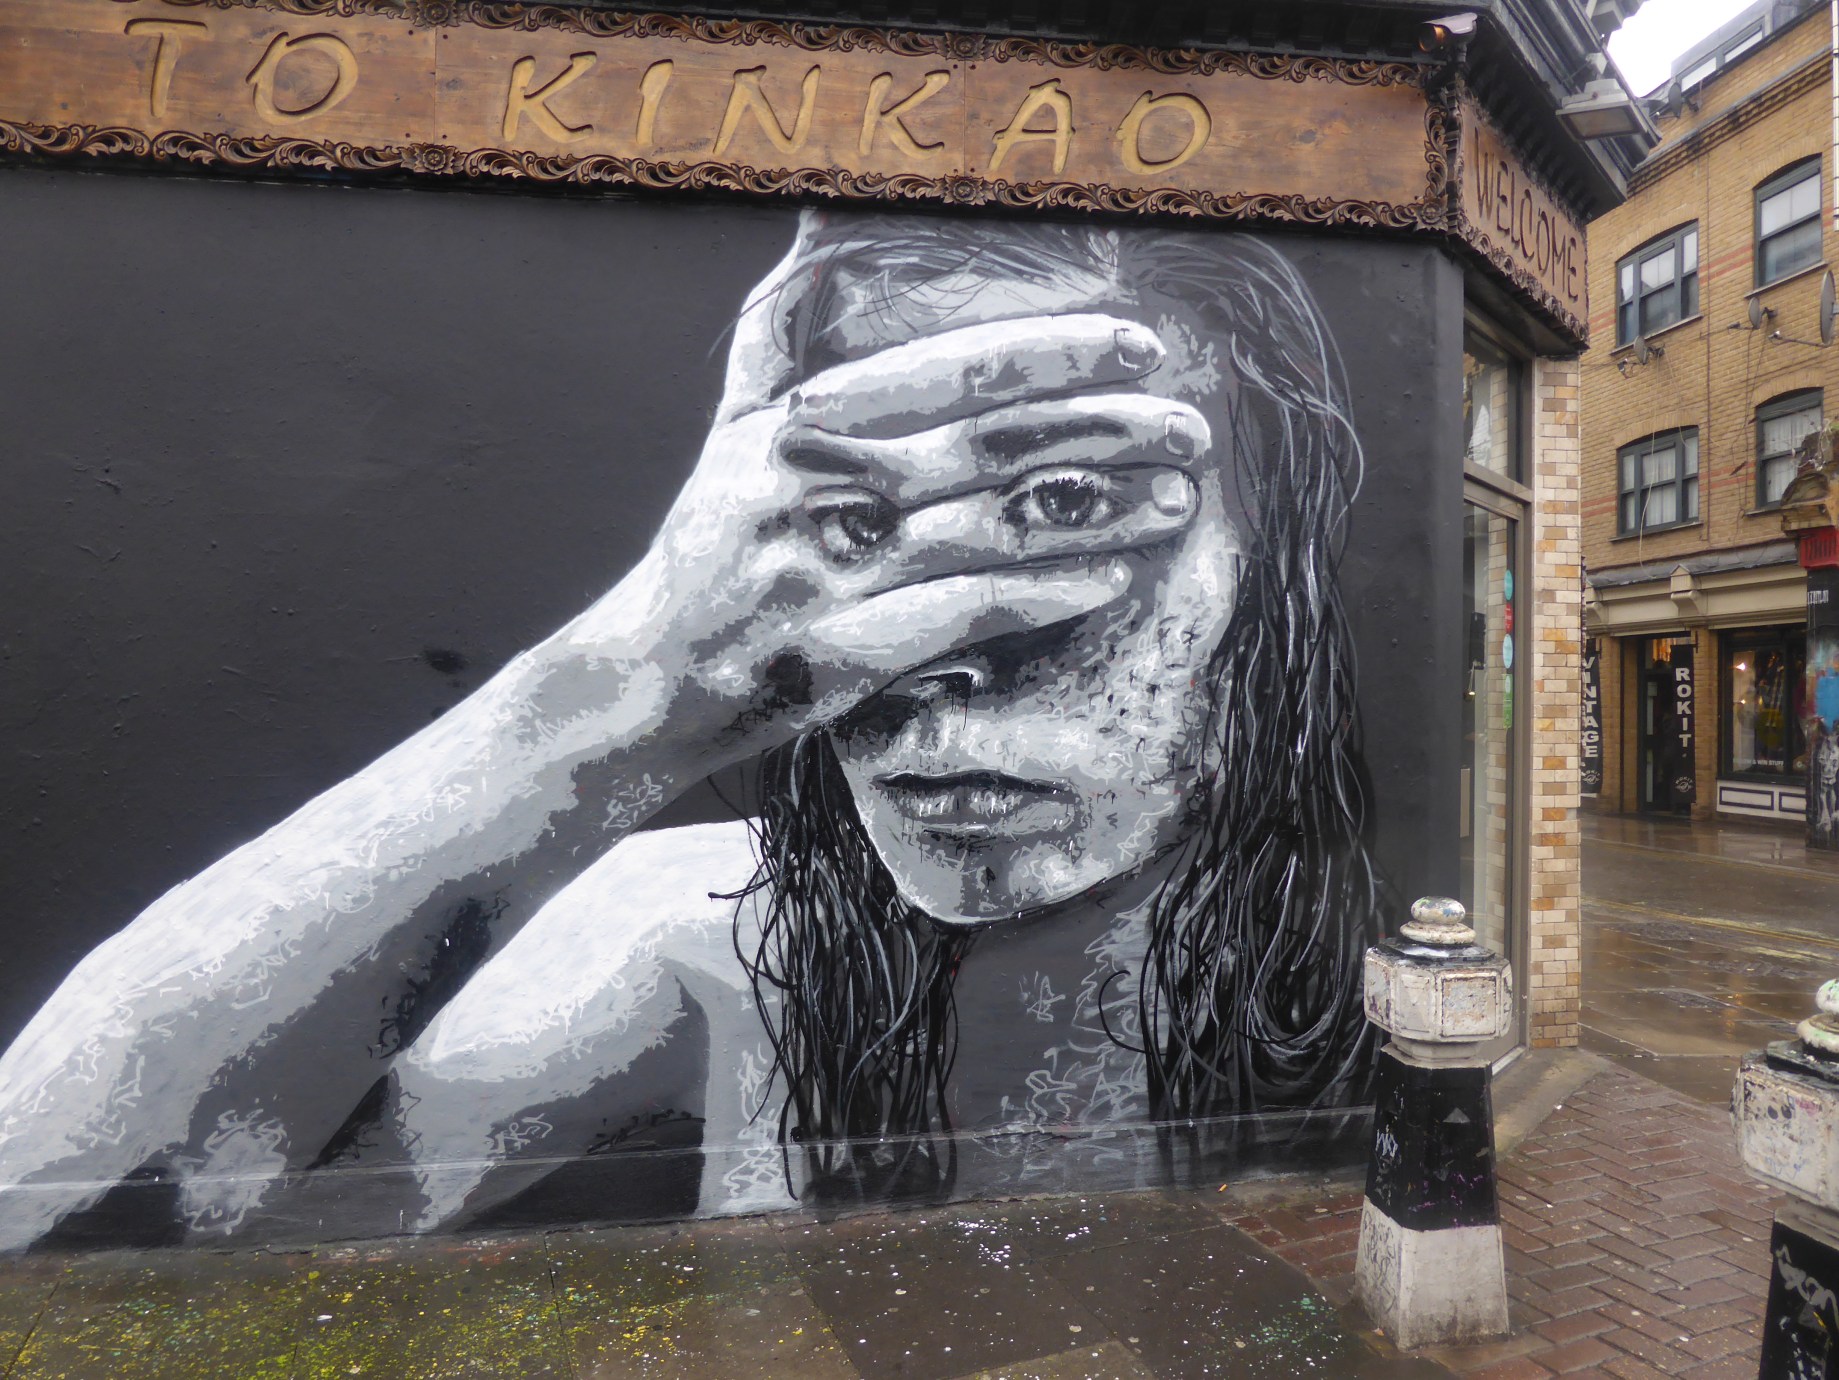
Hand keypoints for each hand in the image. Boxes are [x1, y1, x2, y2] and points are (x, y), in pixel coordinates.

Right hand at [541, 309, 1212, 766]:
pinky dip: (1039, 597)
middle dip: (1107, 431)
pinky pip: (962, 617)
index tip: (1140, 347)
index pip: (952, 372)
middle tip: (1192, 428)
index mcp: (798, 418)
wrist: (649, 676)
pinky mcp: (838, 655)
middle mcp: (812, 485)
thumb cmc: (713, 540)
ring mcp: (826, 574)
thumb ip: (782, 329)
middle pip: (991, 447)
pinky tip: (1106, 581)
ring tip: (1175, 501)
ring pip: (993, 533)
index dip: (1055, 355)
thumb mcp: (735, 426)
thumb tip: (815, 219)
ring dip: (1098, 517)